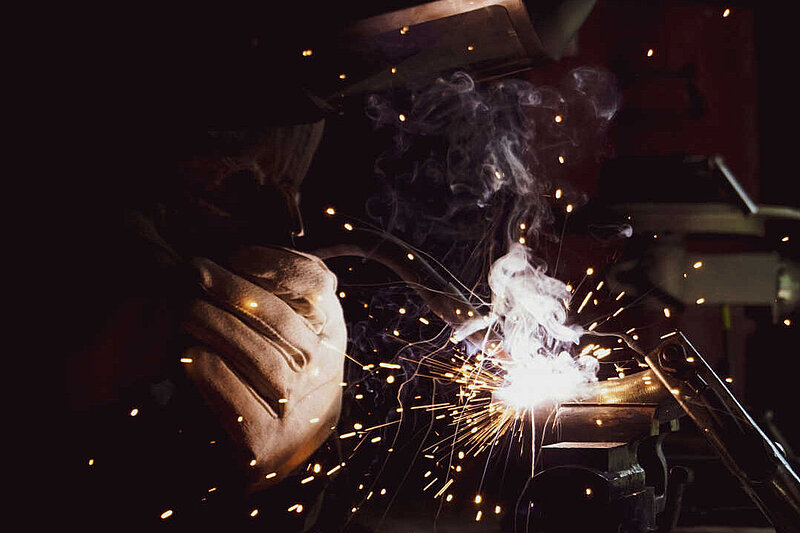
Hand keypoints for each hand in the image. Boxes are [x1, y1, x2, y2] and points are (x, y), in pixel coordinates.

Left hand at [182, 246, 345, 489]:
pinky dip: (209, 372)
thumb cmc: (273, 370)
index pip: (319, 285)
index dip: (278, 265)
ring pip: (260, 358)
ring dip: (218, 326)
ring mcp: (296, 409)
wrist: (276, 450)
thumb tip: (233, 245)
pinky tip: (188, 354)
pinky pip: (234, 399)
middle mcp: (322, 370)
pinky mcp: (263, 444)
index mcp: (330, 331)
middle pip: (282, 320)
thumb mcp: (290, 326)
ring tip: (186, 308)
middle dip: (234, 289)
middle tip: (196, 270)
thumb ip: (275, 289)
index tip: (237, 254)